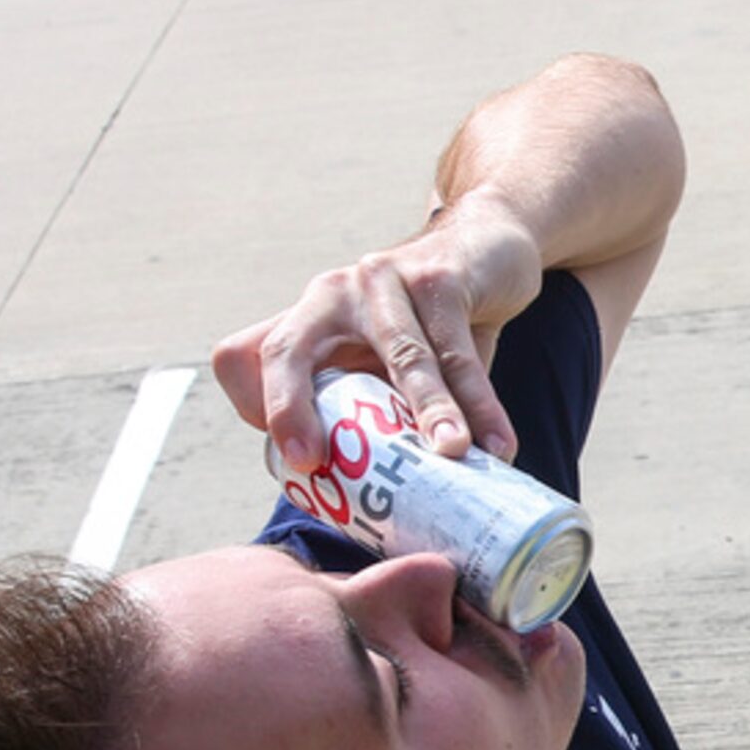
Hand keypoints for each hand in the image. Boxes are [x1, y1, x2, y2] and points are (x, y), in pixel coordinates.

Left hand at [213, 193, 546, 473]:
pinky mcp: (438, 278)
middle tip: (314, 465)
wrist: (483, 247)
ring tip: (450, 455)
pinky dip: (482, 403)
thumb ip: (372, 411)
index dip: (258, 407)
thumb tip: (378, 502)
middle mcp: (331, 294)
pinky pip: (459, 352)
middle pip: (287, 348)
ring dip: (428, 410)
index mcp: (308, 319)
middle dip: (291, 407)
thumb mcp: (384, 360)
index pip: (250, 356)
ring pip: (401, 357)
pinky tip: (499, 443)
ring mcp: (382, 281)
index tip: (294, 464)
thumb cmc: (428, 325)